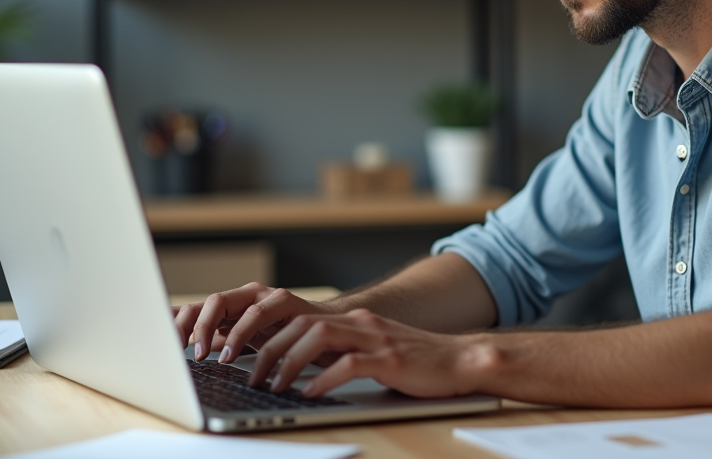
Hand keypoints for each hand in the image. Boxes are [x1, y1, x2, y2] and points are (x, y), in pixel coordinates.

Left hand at [172, 283, 333, 363]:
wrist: (333, 329)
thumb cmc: (288, 337)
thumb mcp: (247, 341)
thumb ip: (220, 338)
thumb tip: (182, 346)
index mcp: (234, 305)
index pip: (197, 308)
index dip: (175, 324)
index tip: (160, 347)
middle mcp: (246, 296)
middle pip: (208, 301)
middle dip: (189, 325)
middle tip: (179, 352)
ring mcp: (265, 295)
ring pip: (227, 302)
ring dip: (212, 329)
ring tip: (207, 356)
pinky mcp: (286, 300)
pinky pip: (258, 314)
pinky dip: (242, 335)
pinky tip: (233, 356)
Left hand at [253, 308, 495, 398]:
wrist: (463, 360)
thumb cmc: (419, 363)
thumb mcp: (375, 352)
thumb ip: (344, 355)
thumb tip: (303, 371)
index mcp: (356, 321)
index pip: (301, 318)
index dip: (270, 335)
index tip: (249, 357)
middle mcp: (362, 324)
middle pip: (302, 324)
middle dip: (270, 349)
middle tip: (251, 376)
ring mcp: (376, 339)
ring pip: (319, 337)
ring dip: (289, 361)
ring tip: (273, 385)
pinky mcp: (390, 359)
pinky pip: (349, 364)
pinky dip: (324, 378)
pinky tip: (309, 392)